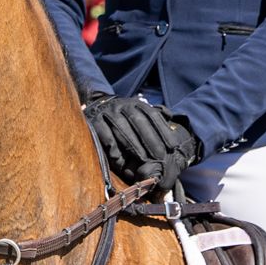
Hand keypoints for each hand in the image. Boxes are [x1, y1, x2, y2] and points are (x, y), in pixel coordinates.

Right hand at [84, 95, 202, 192]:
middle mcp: (121, 105)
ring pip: (122, 129)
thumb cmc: (122, 117)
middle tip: (160, 156)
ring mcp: (107, 113)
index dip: (163, 130)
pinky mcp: (93, 122)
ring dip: (134, 146)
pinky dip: (114, 148)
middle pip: (138, 122)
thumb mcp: (137, 111)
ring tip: (144, 160)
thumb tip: (171, 117)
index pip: (152, 115)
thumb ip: (153, 116)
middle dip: (150, 140)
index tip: (172, 146)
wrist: (94, 108)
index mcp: (134, 103)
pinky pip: (105, 136)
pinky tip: (121, 160)